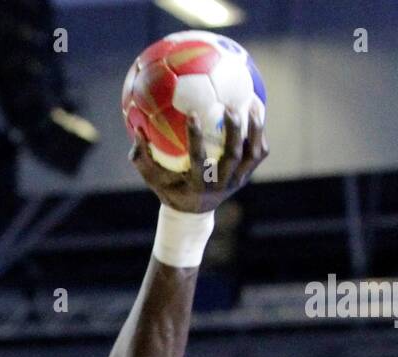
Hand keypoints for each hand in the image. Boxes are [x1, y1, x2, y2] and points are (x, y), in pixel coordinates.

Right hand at [130, 105, 267, 213]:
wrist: (194, 211)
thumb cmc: (170, 189)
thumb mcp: (152, 178)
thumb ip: (141, 157)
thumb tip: (137, 130)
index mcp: (198, 184)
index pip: (198, 158)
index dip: (195, 137)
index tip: (192, 113)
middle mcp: (221, 183)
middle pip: (233, 155)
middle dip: (233, 130)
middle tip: (229, 106)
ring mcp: (237, 180)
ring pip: (252, 154)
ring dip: (254, 129)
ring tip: (252, 103)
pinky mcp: (247, 175)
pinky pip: (259, 152)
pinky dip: (260, 133)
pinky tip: (256, 110)